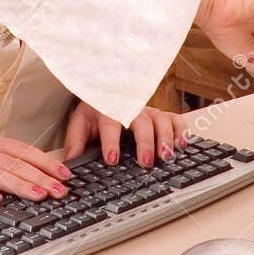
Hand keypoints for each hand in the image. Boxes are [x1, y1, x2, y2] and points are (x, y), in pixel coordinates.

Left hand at [62, 101, 191, 168]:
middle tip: (146, 162)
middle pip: (141, 123)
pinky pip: (175, 119)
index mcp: (108, 110)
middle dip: (144, 143)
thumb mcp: (81, 122)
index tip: (112, 159)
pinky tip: (182, 145)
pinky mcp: (161, 115)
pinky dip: (181, 131)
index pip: (110, 125)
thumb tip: (71, 159)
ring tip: (167, 156)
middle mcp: (132, 109)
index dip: (111, 142)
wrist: (107, 92)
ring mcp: (149, 112)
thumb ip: (75, 140)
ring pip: (161, 121)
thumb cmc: (95, 110)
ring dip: (165, 138)